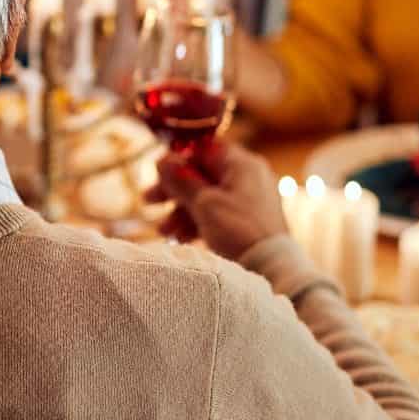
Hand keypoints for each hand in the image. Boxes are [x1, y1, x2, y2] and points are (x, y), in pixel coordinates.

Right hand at [145, 143, 287, 260]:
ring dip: (182, 211)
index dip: (178, 160)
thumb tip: (163, 161)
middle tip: (149, 201)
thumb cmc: (238, 230)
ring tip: (163, 230)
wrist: (270, 269)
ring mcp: (250, 199)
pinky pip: (218, 213)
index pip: (204, 150)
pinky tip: (181, 238)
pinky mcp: (249, 220)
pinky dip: (198, 222)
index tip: (156, 173)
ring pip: (207, 197)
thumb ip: (181, 180)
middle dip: (174, 191)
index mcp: (242, 164)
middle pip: (202, 175)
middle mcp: (249, 176)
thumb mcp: (204, 203)